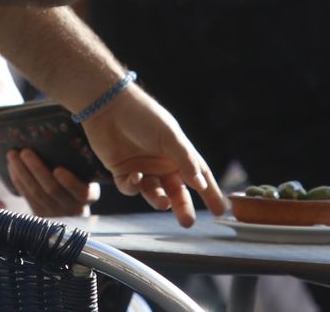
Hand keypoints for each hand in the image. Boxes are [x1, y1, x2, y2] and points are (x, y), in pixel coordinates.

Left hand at [7, 148, 99, 216]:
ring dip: (22, 173)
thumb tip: (63, 134)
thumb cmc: (83, 180)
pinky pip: (26, 196)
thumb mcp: (88, 174)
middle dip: (36, 170)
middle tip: (25, 152)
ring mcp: (55, 213)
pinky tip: (12, 167)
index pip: (81, 193)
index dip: (70, 182)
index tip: (58, 170)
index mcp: (88, 195)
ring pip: (35, 193)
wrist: (74, 208)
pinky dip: (18, 180)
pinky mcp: (40, 215)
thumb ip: (80, 162)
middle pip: (52, 189)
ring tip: (12, 155)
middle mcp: (72, 208)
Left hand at [79, 83, 225, 225]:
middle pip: (176, 192)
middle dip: (183, 207)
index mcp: (178, 153)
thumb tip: (201, 184)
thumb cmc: (143, 116)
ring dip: (159, 200)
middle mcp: (162, 164)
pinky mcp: (123, 173)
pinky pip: (131, 188)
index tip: (220, 211)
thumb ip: (186, 160)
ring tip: (163, 202)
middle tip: (188, 222)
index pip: (199, 176)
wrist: (108, 107)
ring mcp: (143, 169)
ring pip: (154, 194)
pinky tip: (135, 175)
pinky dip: (134, 186)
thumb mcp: (169, 136)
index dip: (210, 193)